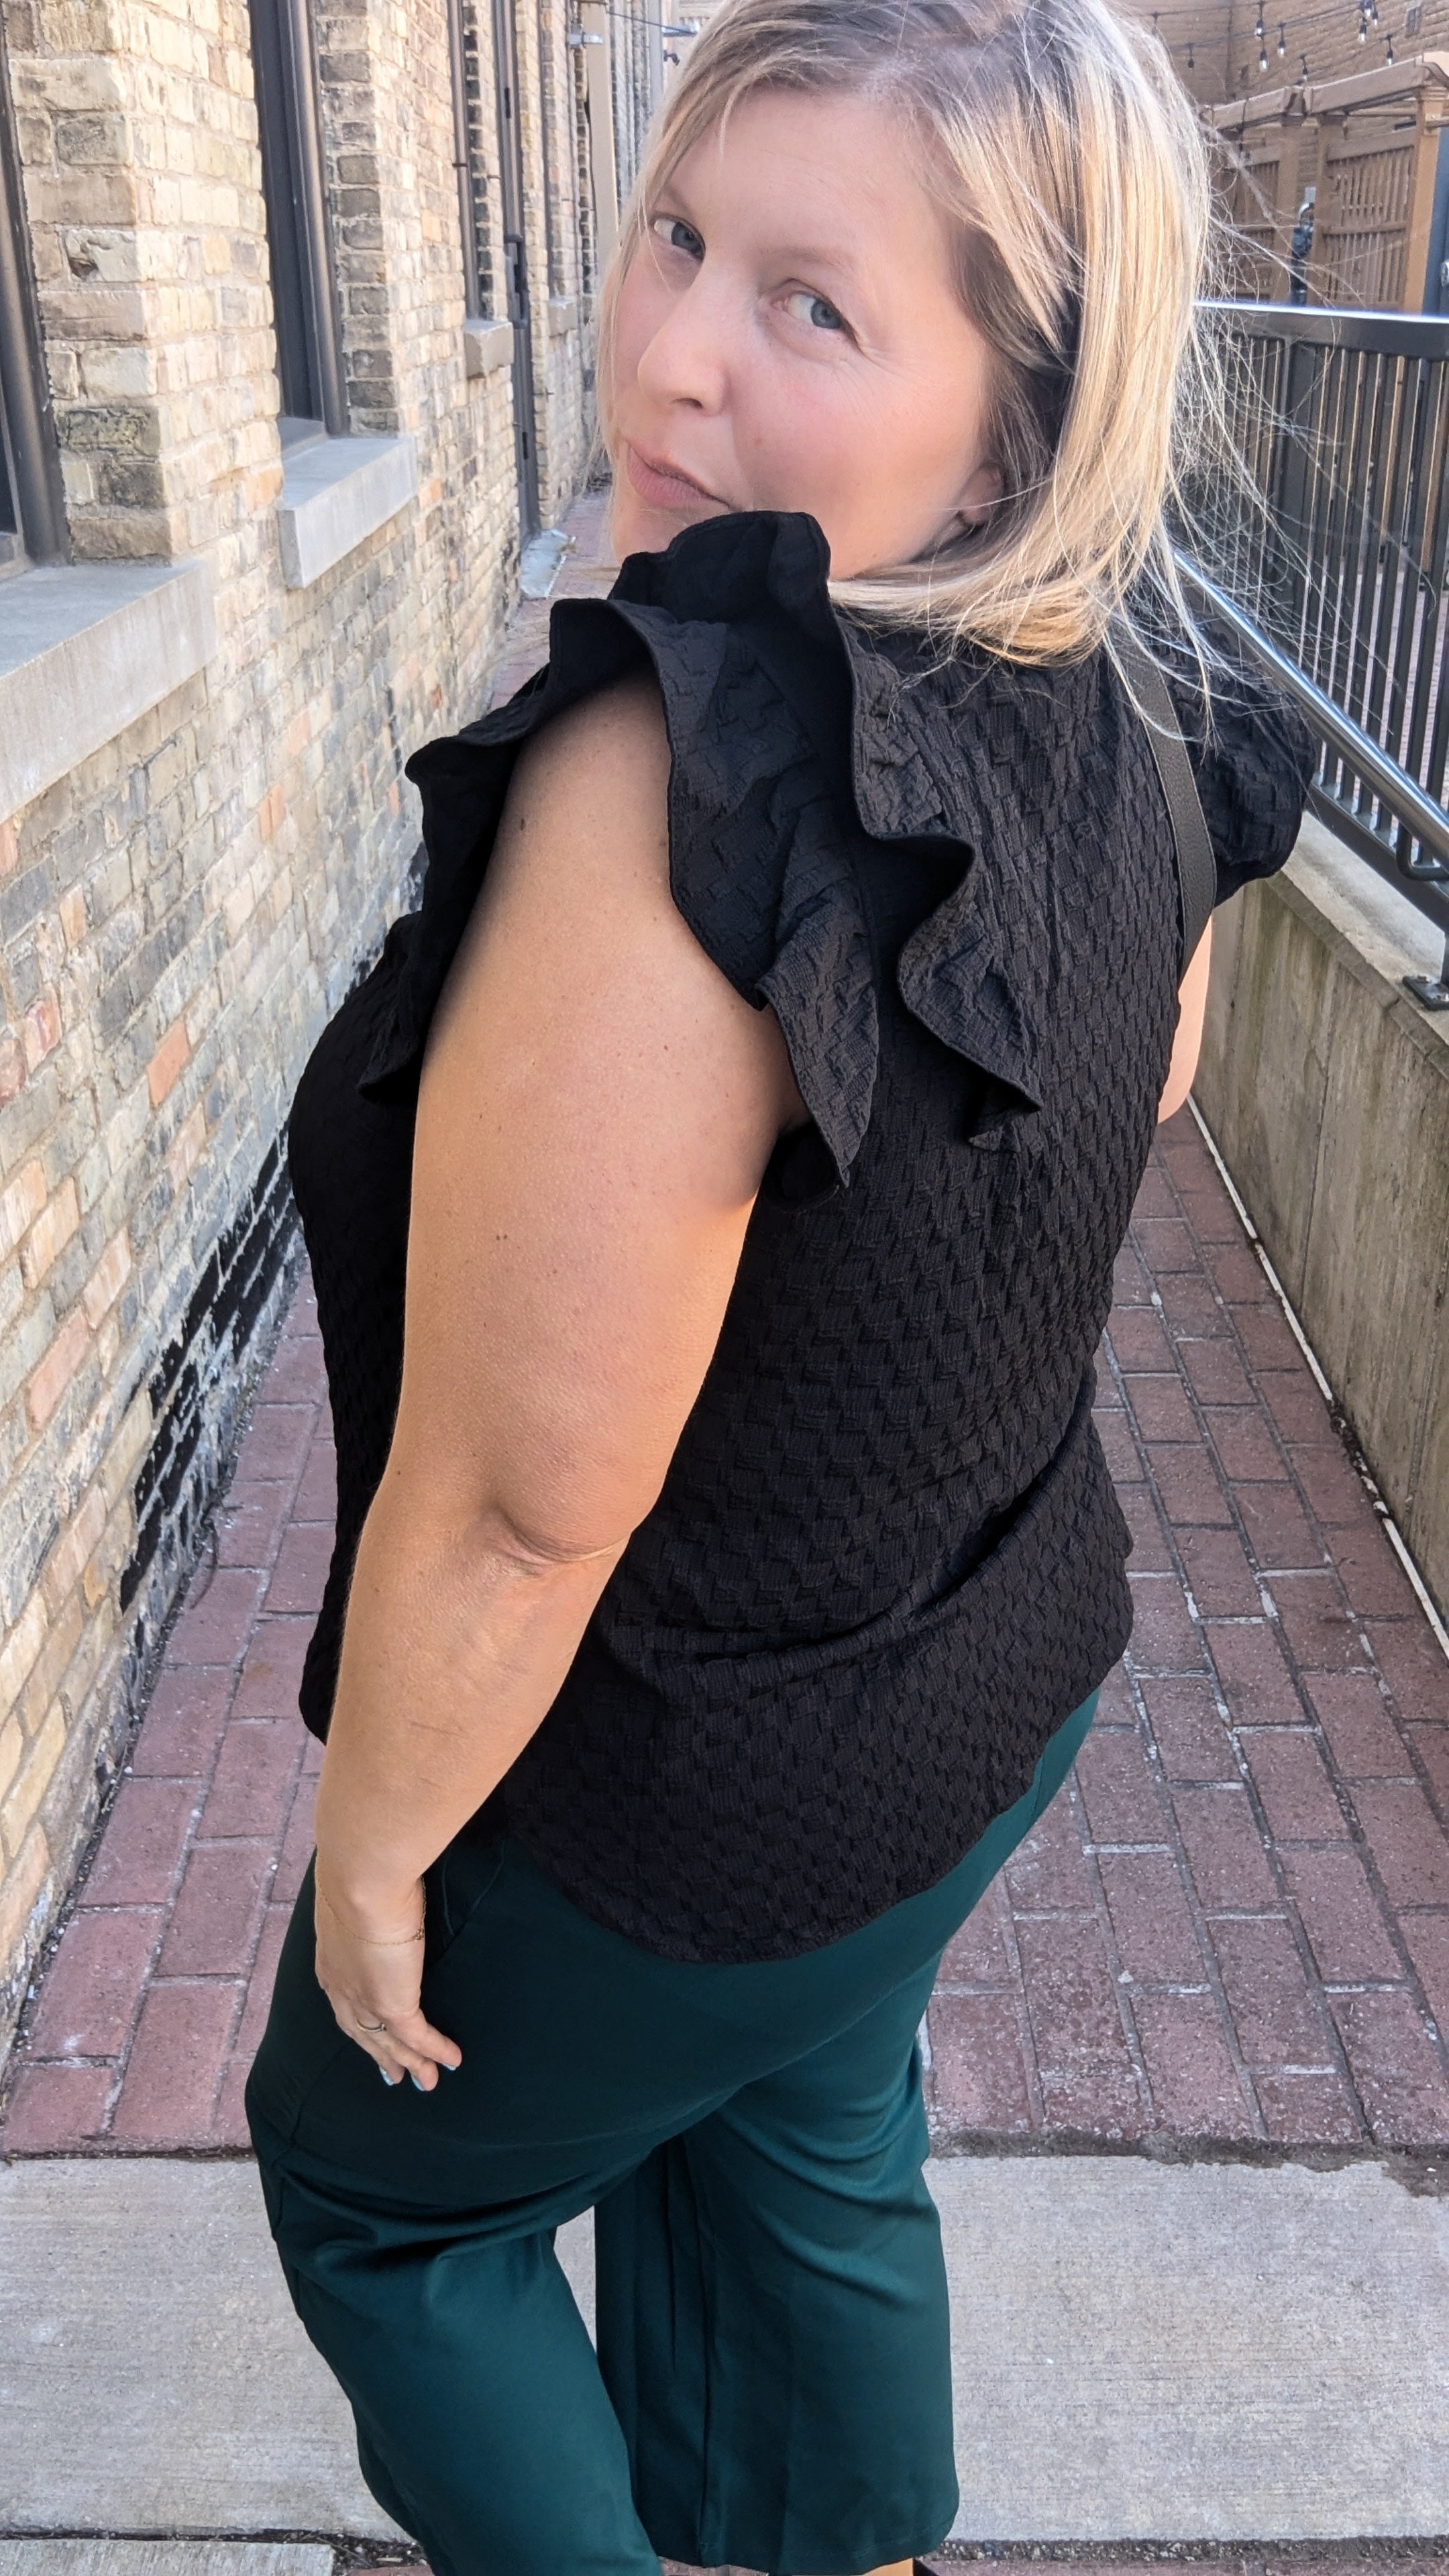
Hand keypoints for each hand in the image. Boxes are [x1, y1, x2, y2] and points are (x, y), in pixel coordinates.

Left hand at [313, 1867, 462, 2090]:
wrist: (360, 1876)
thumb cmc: (359, 1869)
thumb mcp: (356, 1889)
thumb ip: (367, 1896)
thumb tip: (383, 1882)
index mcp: (331, 1959)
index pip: (344, 2000)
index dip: (358, 2022)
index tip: (368, 2035)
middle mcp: (342, 1986)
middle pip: (363, 2032)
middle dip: (380, 2055)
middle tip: (394, 2076)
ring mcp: (365, 1999)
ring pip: (389, 2042)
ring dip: (409, 2063)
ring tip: (427, 2082)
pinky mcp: (393, 2003)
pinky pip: (418, 2036)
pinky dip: (435, 2051)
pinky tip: (451, 2060)